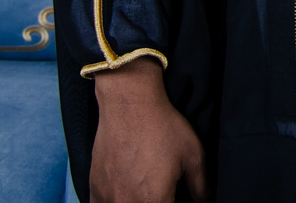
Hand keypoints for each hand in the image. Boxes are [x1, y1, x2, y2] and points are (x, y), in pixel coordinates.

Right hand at [90, 58, 206, 202]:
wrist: (129, 103)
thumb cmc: (162, 126)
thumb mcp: (194, 155)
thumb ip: (201, 187)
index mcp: (154, 200)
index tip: (176, 198)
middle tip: (165, 192)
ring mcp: (107, 198)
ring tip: (146, 190)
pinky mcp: (94, 190)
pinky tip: (127, 193)